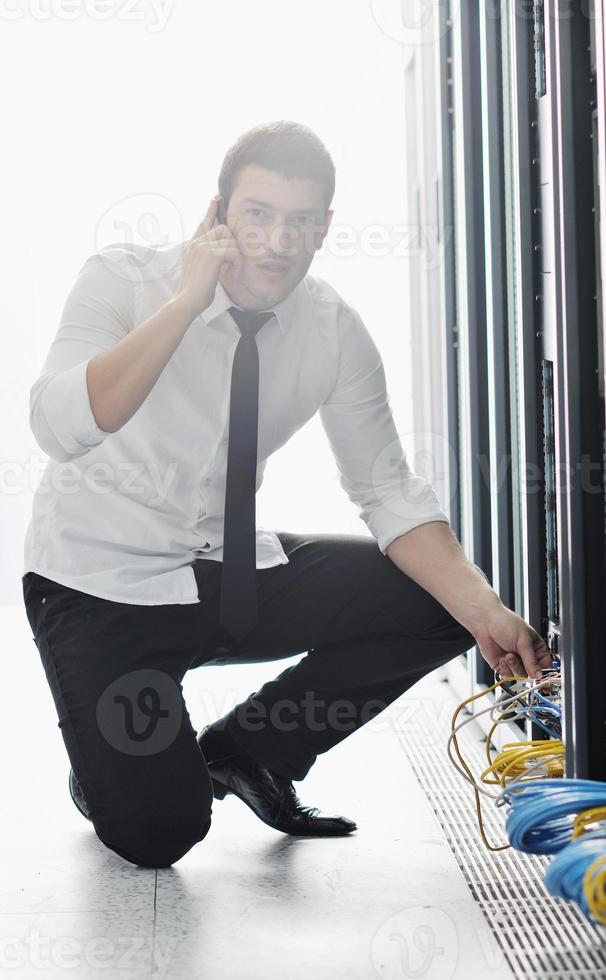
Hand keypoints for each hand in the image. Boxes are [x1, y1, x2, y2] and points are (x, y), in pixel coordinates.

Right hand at [174, 195, 240, 318]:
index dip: (211, 210)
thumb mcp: (198, 270)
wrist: (186, 301)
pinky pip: (233, 251)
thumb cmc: (194, 292)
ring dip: (235, 254)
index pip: (203, 222)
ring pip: (229, 238)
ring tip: (231, 267)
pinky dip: (236, 261)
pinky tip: (231, 270)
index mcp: (191, 246)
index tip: (216, 199)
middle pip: (222, 228)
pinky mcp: (211, 255)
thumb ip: (206, 258)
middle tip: (232, 259)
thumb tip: (223, 256)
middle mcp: (196, 243)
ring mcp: (202, 247)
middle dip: (232, 242)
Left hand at [471, 604, 552, 679]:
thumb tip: (538, 675)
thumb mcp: (523, 640)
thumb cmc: (506, 623)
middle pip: (533, 675)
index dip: (545, 673)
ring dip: (514, 667)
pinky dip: (505, 669)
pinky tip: (502, 658)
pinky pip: (508, 676)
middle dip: (526, 669)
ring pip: (520, 677)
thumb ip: (531, 660)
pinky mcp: (503, 667)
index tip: (541, 677)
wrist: (486, 622)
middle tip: (521, 661)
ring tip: (509, 655)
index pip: (546, 666)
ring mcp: (515, 663)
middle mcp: (527, 658)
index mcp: (537, 650)